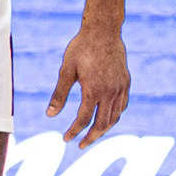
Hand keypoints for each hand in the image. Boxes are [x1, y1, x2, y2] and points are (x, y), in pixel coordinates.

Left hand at [47, 26, 129, 148]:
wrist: (103, 30)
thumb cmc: (81, 48)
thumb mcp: (66, 70)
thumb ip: (59, 94)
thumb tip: (49, 115)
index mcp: (93, 91)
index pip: (83, 120)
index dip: (74, 132)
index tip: (66, 139)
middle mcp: (110, 93)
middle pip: (102, 124)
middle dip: (91, 138)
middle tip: (81, 145)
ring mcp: (120, 88)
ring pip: (114, 117)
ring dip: (104, 130)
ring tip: (93, 135)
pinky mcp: (126, 82)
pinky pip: (122, 106)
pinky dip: (115, 116)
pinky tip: (107, 118)